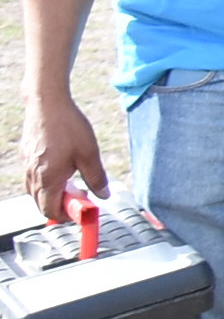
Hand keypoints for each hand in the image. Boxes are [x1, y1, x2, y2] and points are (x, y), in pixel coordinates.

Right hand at [23, 93, 105, 223]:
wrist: (47, 103)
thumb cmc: (68, 126)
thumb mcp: (90, 154)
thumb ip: (96, 178)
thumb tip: (103, 195)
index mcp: (47, 179)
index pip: (50, 210)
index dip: (65, 216)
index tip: (80, 212)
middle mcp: (32, 175)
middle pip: (41, 203)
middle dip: (60, 206)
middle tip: (80, 198)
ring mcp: (26, 165)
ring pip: (35, 191)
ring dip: (52, 194)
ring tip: (72, 183)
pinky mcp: (26, 156)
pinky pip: (32, 178)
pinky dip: (45, 182)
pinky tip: (61, 169)